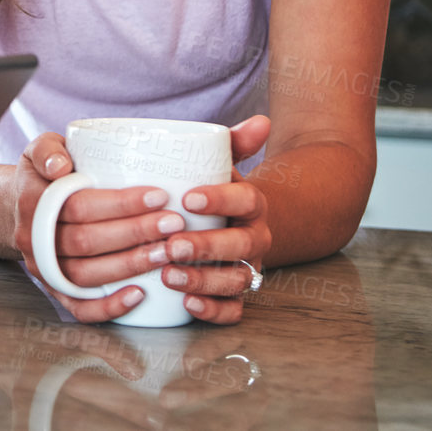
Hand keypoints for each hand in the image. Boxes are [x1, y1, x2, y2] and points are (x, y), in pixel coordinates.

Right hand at [11, 132, 186, 323]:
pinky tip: (141, 295)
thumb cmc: (44, 174)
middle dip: (135, 233)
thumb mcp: (40, 149)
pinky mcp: (55, 290)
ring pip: (86, 275)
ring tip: (167, 252)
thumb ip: (48, 150)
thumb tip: (60, 167)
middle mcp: (33, 239)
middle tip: (174, 223)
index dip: (120, 204)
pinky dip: (109, 307)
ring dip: (129, 265)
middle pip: (86, 241)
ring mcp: (44, 269)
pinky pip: (79, 308)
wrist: (17, 208)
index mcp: (31, 201)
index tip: (159, 195)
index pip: (78, 205)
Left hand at [160, 116, 273, 324]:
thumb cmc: (219, 190)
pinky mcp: (236, 293)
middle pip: (240, 245)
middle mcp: (255, 238)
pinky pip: (234, 309)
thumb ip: (234, 142)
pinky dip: (214, 311)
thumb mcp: (225, 164)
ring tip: (169, 275)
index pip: (245, 200)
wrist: (240, 224)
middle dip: (207, 247)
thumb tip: (262, 120)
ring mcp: (247, 267)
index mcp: (252, 203)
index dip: (220, 199)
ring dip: (204, 280)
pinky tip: (187, 305)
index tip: (188, 198)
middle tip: (172, 245)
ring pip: (237, 280)